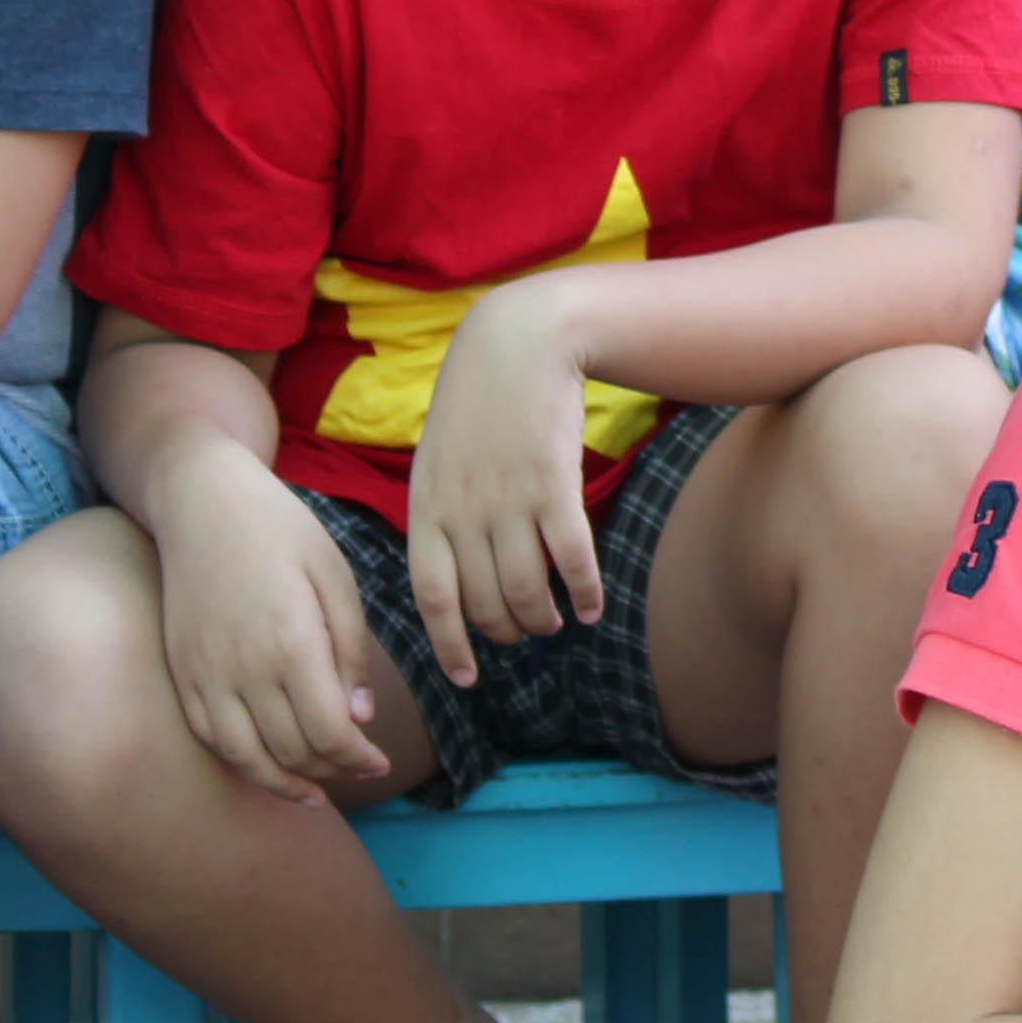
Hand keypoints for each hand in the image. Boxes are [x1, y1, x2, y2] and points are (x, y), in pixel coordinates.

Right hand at [153, 448, 395, 799]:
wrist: (202, 503)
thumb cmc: (282, 532)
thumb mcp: (335, 578)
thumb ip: (349, 652)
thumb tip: (360, 717)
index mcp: (293, 644)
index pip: (330, 734)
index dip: (358, 760)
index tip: (379, 762)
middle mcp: (244, 670)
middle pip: (292, 752)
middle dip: (332, 771)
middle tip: (358, 769)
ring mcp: (206, 675)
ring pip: (246, 757)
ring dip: (284, 782)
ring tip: (315, 788)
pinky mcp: (182, 673)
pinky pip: (210, 738)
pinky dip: (240, 761)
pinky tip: (265, 764)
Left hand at [408, 283, 605, 687]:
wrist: (518, 344)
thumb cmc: (477, 404)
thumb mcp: (437, 460)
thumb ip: (439, 516)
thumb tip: (451, 576)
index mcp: (426, 509)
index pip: (433, 598)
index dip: (450, 644)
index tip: (467, 678)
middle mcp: (463, 513)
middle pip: (485, 602)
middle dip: (505, 631)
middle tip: (524, 635)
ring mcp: (509, 501)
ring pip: (529, 589)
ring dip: (545, 619)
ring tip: (557, 624)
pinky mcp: (554, 486)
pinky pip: (573, 558)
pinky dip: (586, 591)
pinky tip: (595, 606)